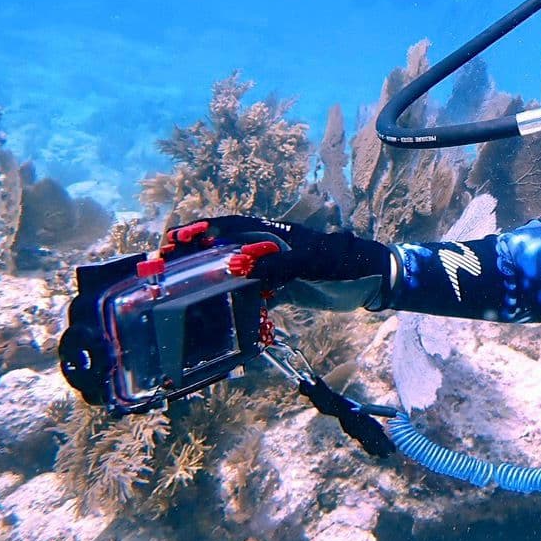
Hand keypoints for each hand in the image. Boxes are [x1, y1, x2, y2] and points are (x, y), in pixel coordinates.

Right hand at [162, 215, 393, 309]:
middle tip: (165, 266)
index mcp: (276, 233)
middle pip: (227, 248)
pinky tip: (219, 314)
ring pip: (237, 271)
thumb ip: (279, 263)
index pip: (233, 226)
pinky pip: (254, 294)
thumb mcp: (313, 261)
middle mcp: (271, 249)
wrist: (375, 279)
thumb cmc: (346, 262)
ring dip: (212, 278)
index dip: (203, 229)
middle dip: (197, 254)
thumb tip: (240, 266)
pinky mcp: (285, 290)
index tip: (175, 237)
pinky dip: (237, 302)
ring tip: (182, 290)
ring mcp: (276, 270)